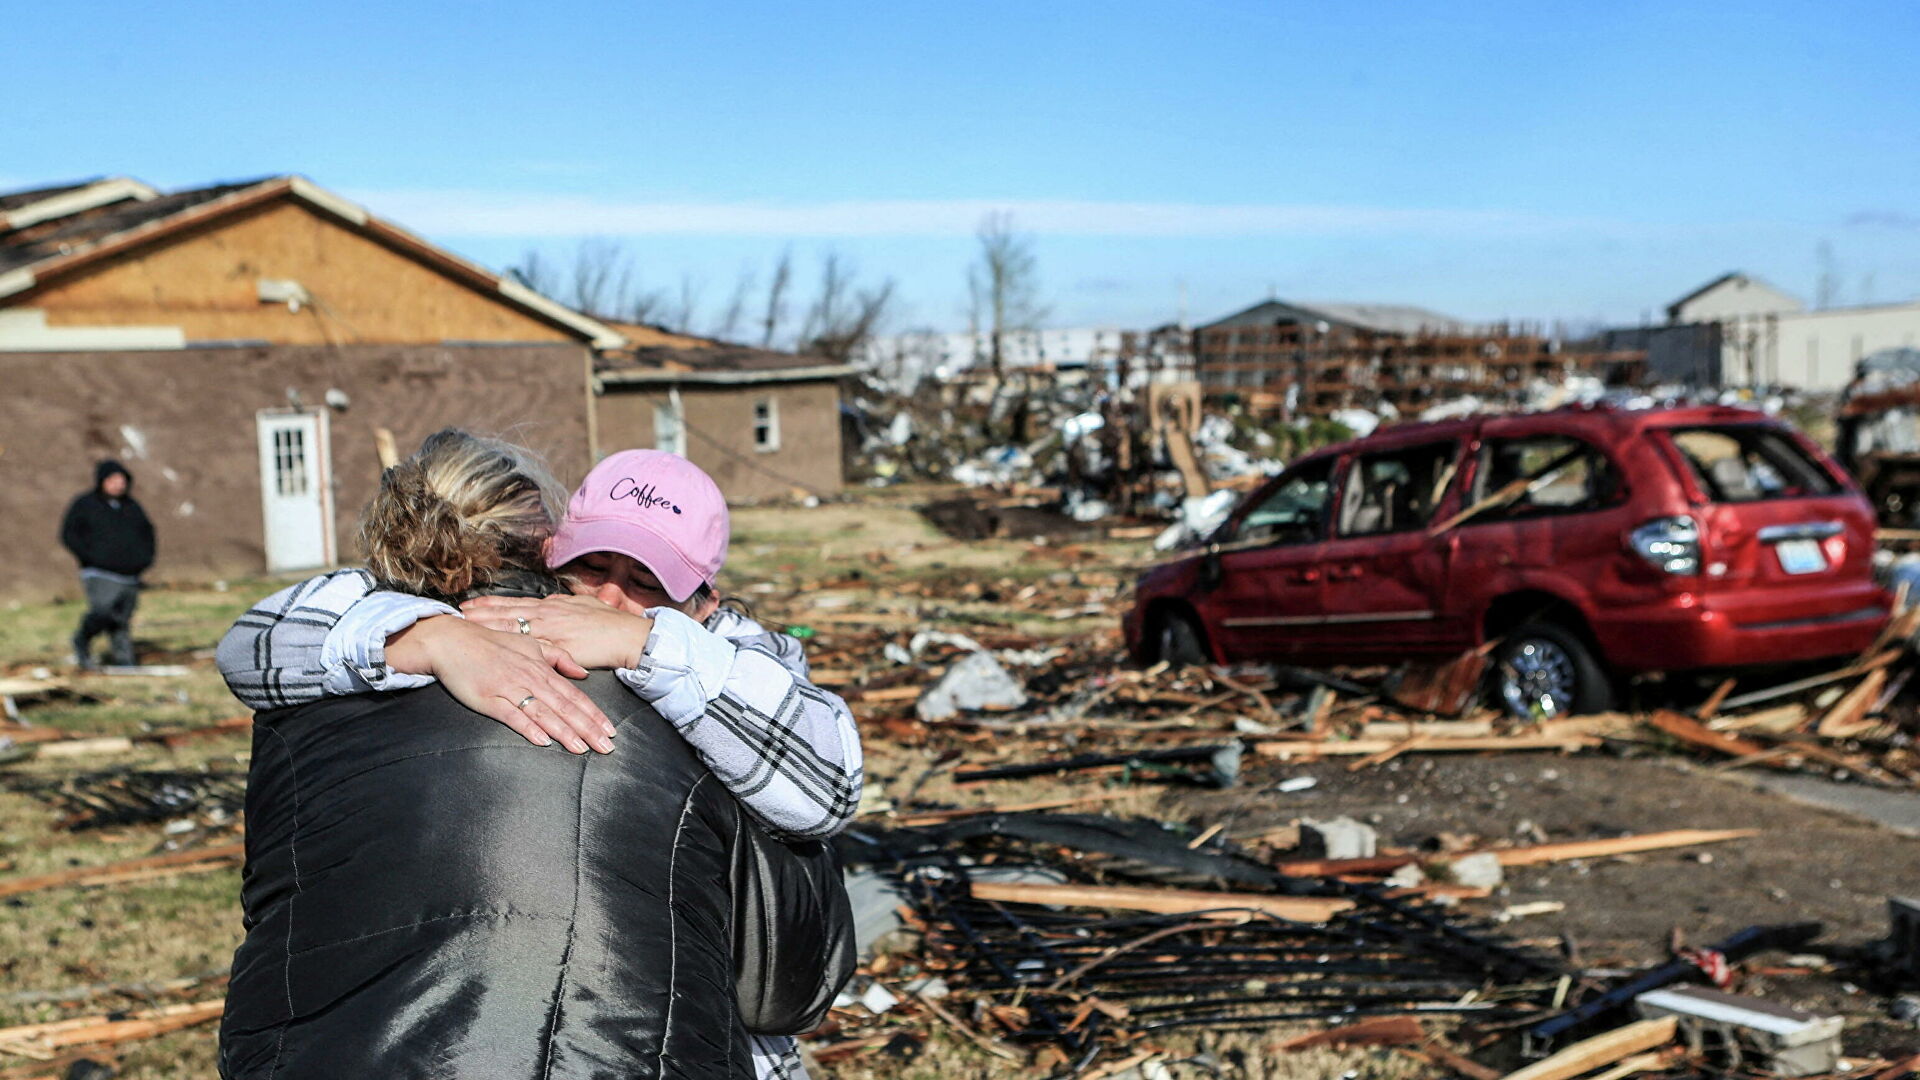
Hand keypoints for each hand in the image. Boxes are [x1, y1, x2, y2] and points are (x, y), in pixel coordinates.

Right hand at [387, 616, 614, 754]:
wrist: (452, 639)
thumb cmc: (492, 642)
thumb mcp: (530, 644)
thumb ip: (558, 657)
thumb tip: (582, 672)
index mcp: (541, 668)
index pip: (574, 695)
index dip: (594, 714)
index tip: (610, 730)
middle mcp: (530, 679)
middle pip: (564, 707)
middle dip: (588, 728)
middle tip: (606, 747)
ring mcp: (509, 688)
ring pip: (543, 713)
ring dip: (564, 732)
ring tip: (582, 748)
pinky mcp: (488, 698)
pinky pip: (512, 715)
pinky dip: (528, 727)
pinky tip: (543, 740)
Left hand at [460, 593, 654, 670]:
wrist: (628, 636)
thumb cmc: (609, 623)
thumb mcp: (583, 606)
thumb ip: (563, 605)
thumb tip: (549, 601)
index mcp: (552, 606)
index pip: (513, 603)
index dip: (489, 603)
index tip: (468, 603)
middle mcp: (547, 615)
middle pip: (505, 613)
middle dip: (479, 614)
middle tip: (455, 614)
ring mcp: (551, 630)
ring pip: (512, 627)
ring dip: (488, 627)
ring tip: (465, 627)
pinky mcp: (558, 647)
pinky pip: (528, 648)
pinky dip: (510, 647)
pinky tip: (494, 648)